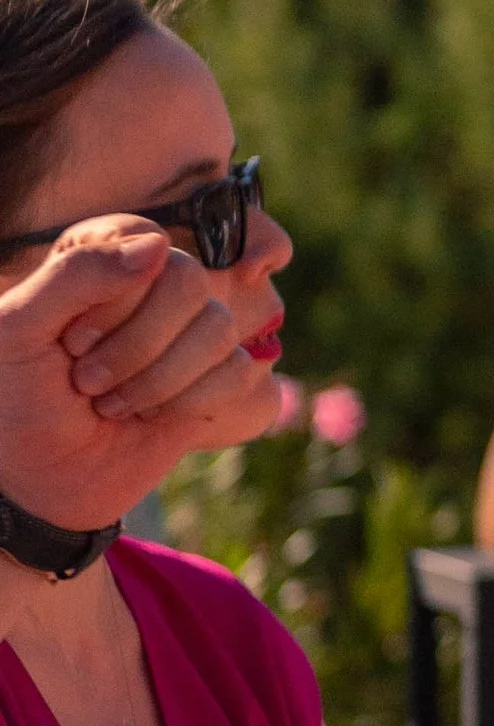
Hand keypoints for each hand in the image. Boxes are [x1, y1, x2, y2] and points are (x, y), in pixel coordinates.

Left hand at [0, 225, 270, 531]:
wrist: (39, 482)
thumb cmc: (15, 400)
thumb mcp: (17, 331)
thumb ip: (76, 275)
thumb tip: (157, 244)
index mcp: (101, 266)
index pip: (146, 252)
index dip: (113, 304)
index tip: (69, 343)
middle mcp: (149, 291)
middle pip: (190, 282)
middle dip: (137, 345)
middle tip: (87, 382)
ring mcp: (186, 336)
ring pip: (219, 327)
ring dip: (160, 379)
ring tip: (112, 405)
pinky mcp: (212, 381)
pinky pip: (239, 370)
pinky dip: (193, 400)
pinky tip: (151, 418)